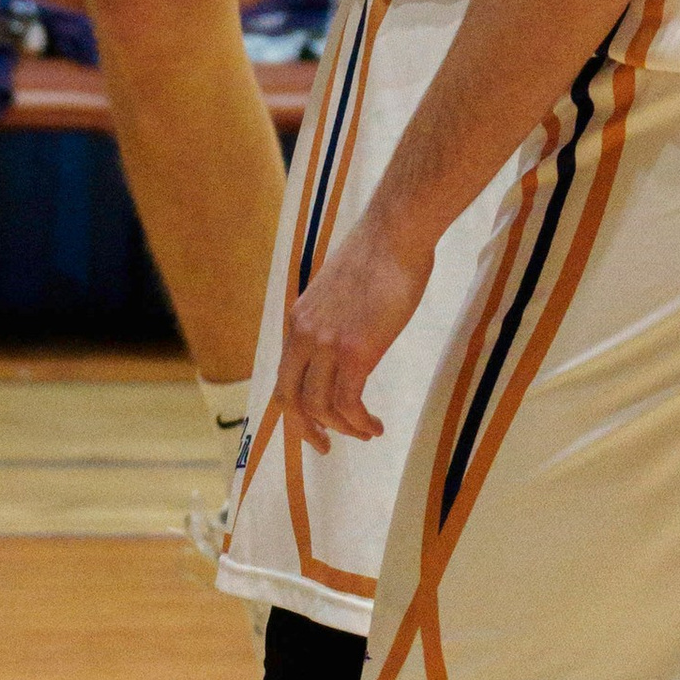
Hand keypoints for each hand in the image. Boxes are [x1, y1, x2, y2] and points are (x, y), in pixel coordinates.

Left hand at [275, 206, 431, 450]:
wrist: (395, 233)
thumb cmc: (378, 256)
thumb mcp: (338, 292)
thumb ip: (331, 321)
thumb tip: (341, 346)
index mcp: (299, 320)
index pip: (285, 377)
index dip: (296, 409)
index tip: (315, 426)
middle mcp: (305, 334)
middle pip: (291, 399)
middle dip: (307, 430)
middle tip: (327, 446)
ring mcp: (328, 344)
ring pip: (320, 407)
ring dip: (344, 428)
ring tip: (366, 431)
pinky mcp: (355, 351)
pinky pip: (348, 403)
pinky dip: (360, 422)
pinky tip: (376, 425)